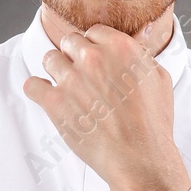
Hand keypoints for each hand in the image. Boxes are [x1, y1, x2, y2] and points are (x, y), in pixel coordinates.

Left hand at [22, 23, 188, 190]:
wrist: (139, 158)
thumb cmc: (152, 123)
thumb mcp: (159, 79)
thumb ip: (142, 55)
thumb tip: (138, 39)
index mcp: (120, 47)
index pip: (93, 32)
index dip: (95, 47)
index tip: (97, 62)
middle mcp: (93, 58)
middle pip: (69, 42)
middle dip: (75, 58)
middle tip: (84, 79)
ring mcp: (71, 79)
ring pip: (49, 59)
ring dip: (57, 72)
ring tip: (68, 89)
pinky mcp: (54, 102)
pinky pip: (32, 85)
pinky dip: (37, 91)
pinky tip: (49, 99)